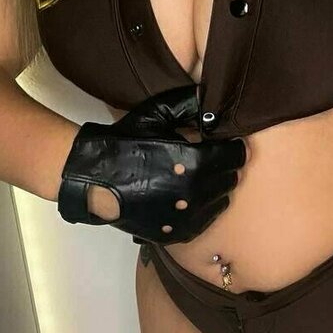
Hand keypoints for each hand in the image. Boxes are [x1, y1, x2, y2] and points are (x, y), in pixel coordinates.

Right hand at [57, 84, 247, 244]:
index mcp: (196, 161)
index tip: (224, 142)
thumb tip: (211, 98)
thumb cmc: (127, 142)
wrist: (95, 178)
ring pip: (222, 201)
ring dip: (216, 188)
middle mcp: (196, 193)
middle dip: (225, 166)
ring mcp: (186, 217)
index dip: (233, 146)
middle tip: (211, 158)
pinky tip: (191, 196)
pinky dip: (204, 209)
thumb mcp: (157, 114)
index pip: (236, 156)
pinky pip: (205, 221)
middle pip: (231, 179)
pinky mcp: (176, 234)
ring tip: (199, 176)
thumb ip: (189, 105)